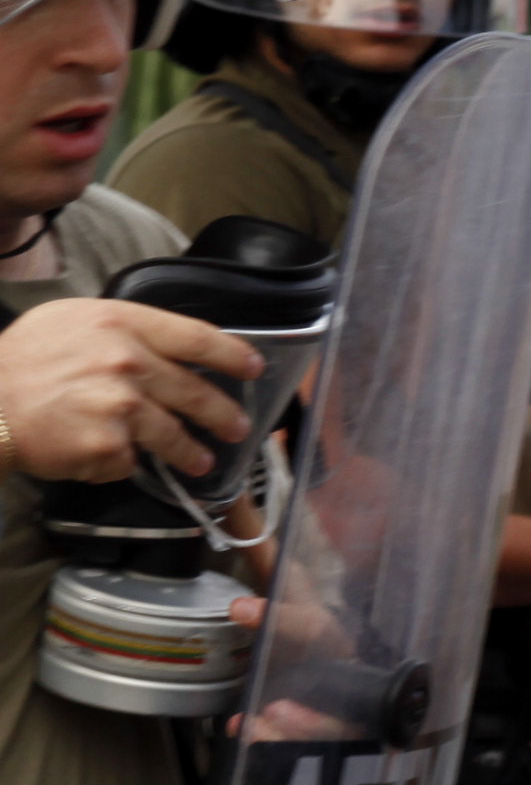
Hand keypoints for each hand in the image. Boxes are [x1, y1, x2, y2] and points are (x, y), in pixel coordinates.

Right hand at [0, 297, 262, 481]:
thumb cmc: (19, 361)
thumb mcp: (68, 321)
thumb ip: (119, 330)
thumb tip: (164, 347)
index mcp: (120, 323)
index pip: (196, 337)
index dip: (232, 355)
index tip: (253, 368)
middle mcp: (127, 361)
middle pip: (195, 392)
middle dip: (222, 415)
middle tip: (236, 428)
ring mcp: (120, 405)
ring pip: (174, 434)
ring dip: (191, 452)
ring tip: (198, 461)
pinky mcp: (109, 445)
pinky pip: (131, 460)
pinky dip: (122, 463)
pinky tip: (106, 458)